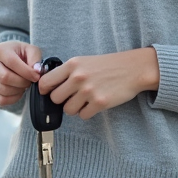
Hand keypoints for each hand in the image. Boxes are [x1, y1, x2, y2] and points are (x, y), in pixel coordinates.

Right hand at [0, 40, 42, 107]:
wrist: (5, 60)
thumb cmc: (19, 54)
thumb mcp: (30, 50)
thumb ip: (36, 58)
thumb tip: (37, 71)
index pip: (12, 63)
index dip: (27, 72)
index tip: (36, 77)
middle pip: (5, 78)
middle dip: (22, 83)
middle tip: (29, 82)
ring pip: (4, 90)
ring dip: (19, 91)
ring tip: (23, 85)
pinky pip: (1, 100)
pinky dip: (13, 99)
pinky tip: (17, 91)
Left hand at [40, 48, 158, 120]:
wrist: (133, 69)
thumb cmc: (107, 65)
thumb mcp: (84, 61)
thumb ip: (66, 72)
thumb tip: (48, 86)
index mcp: (72, 65)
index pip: (45, 82)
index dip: (44, 90)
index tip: (48, 93)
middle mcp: (78, 77)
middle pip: (55, 99)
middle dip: (62, 100)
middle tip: (72, 96)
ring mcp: (89, 91)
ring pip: (68, 110)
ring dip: (75, 108)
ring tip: (85, 100)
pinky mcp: (100, 102)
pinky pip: (83, 115)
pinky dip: (87, 112)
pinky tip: (94, 104)